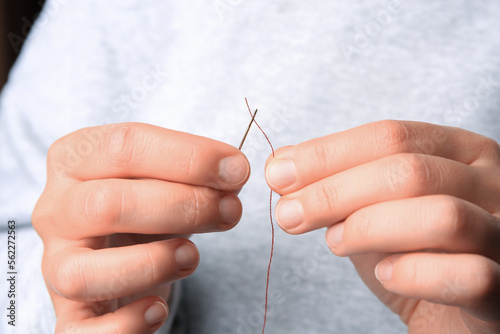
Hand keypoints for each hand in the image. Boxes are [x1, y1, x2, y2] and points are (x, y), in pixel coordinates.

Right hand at [32, 123, 249, 332]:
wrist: (119, 244)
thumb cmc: (143, 203)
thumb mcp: (163, 176)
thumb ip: (195, 173)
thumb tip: (233, 175)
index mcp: (75, 161)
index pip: (125, 146)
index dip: (188, 157)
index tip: (236, 169)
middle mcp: (56, 210)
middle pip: (107, 205)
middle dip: (181, 206)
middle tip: (229, 210)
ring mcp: (56, 264)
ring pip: (83, 271)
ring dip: (151, 264)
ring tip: (192, 256)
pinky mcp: (69, 313)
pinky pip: (81, 331)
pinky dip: (125, 325)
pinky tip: (158, 308)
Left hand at [265, 120, 499, 333]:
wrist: (451, 310)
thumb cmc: (412, 252)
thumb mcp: (371, 209)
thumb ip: (337, 185)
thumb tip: (282, 167)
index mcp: (460, 151)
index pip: (391, 136)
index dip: (328, 154)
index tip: (279, 174)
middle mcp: (492, 184)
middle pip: (409, 171)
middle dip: (334, 192)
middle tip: (288, 214)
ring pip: (441, 216)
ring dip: (368, 228)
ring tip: (334, 243)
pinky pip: (470, 276)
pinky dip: (416, 273)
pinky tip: (386, 274)